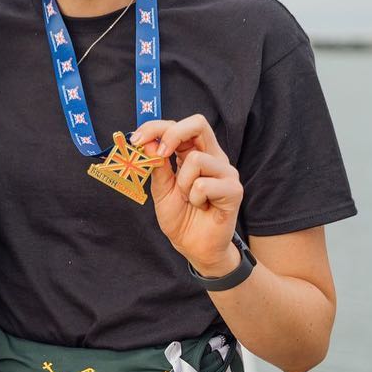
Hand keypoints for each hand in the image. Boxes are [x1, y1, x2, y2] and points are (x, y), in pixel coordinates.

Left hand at [131, 114, 243, 275]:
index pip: (180, 125)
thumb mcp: (161, 189)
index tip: (137, 140)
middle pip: (199, 123)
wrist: (195, 248)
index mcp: (195, 153)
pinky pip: (204, 184)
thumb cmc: (181, 218)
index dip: (157, 127)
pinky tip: (201, 207)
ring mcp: (226, 172)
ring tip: (188, 198)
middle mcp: (213, 157)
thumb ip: (157, 166)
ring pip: (196, 159)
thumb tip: (147, 142)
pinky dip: (195, 198)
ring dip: (183, 182)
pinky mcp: (234, 190)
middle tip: (159, 155)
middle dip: (172, 134)